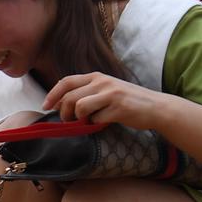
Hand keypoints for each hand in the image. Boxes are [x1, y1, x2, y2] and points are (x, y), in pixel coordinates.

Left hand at [43, 72, 163, 129]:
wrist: (156, 107)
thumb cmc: (128, 101)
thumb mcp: (106, 90)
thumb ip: (88, 93)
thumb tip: (62, 104)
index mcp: (97, 76)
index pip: (66, 81)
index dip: (52, 94)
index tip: (45, 106)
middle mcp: (102, 82)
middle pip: (70, 96)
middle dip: (63, 112)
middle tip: (67, 121)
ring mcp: (111, 94)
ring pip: (80, 107)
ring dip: (78, 119)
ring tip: (85, 123)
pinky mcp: (119, 108)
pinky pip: (96, 119)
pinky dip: (95, 125)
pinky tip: (103, 123)